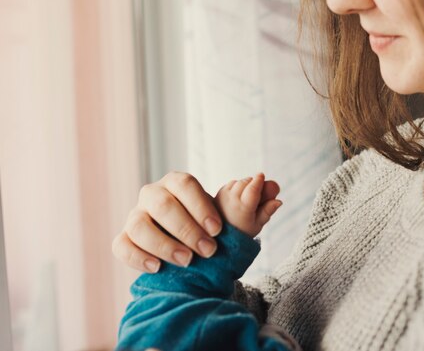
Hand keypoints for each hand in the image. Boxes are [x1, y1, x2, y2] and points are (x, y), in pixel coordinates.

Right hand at [111, 171, 280, 272]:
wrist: (189, 250)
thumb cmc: (210, 227)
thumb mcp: (233, 214)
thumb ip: (252, 201)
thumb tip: (276, 188)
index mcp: (177, 182)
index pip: (183, 183)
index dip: (200, 205)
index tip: (218, 229)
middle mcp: (153, 195)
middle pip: (161, 204)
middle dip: (186, 228)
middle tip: (208, 250)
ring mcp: (136, 216)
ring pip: (139, 224)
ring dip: (164, 244)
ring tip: (188, 261)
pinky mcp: (125, 239)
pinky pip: (121, 245)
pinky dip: (137, 257)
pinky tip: (158, 268)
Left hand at [215, 173, 283, 237]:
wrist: (222, 235)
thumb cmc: (242, 231)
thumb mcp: (257, 225)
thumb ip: (268, 211)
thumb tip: (279, 201)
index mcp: (243, 208)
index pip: (252, 189)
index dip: (258, 180)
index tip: (262, 175)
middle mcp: (232, 200)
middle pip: (247, 182)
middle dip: (255, 183)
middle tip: (260, 193)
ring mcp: (223, 196)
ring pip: (239, 182)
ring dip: (246, 185)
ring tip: (248, 198)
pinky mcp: (218, 193)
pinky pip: (231, 184)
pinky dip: (238, 186)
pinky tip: (240, 197)